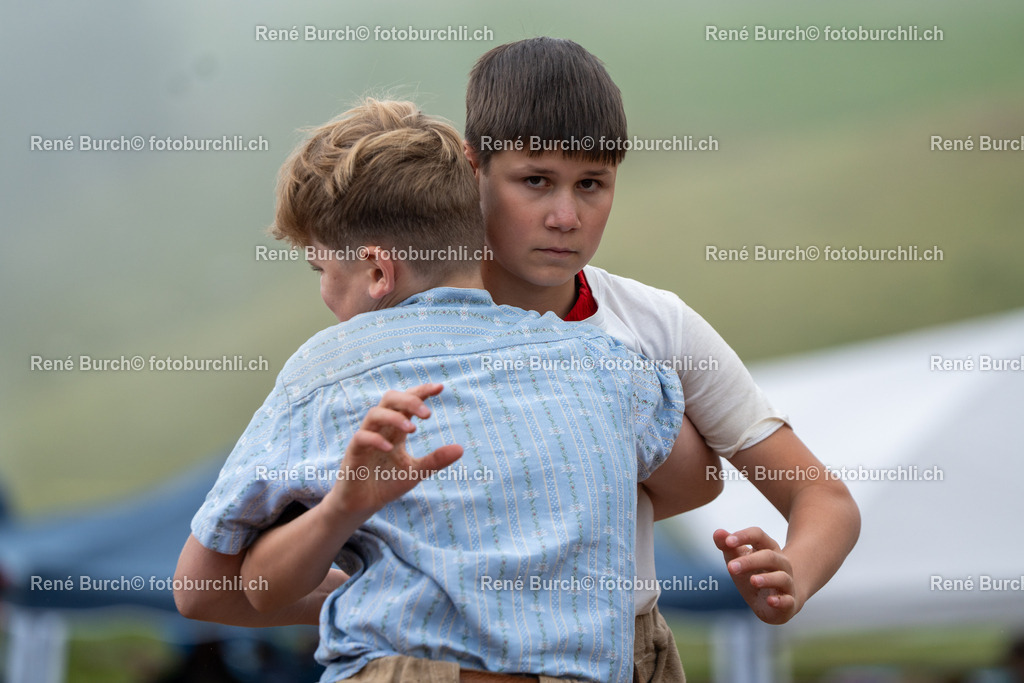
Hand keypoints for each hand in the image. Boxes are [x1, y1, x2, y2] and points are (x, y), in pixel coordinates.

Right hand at [325, 383, 462, 515]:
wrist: (362, 505)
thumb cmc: (387, 483)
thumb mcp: (416, 472)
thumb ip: (435, 460)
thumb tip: (461, 448)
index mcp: (395, 429)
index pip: (408, 401)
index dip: (422, 391)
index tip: (440, 388)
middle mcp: (381, 428)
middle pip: (390, 399)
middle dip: (409, 400)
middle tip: (428, 414)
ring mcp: (365, 438)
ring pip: (375, 414)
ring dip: (394, 417)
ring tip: (413, 429)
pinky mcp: (354, 453)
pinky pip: (362, 437)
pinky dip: (375, 439)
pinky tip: (390, 448)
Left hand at [713, 527, 800, 624]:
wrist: (776, 600)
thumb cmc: (754, 574)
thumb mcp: (739, 560)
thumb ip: (728, 547)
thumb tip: (717, 533)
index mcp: (768, 548)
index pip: (758, 535)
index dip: (744, 536)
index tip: (728, 541)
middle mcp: (781, 563)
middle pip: (769, 556)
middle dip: (749, 561)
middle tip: (730, 567)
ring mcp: (787, 582)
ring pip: (781, 577)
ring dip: (767, 579)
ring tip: (752, 580)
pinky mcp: (789, 601)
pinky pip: (787, 600)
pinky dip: (780, 601)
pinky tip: (770, 601)